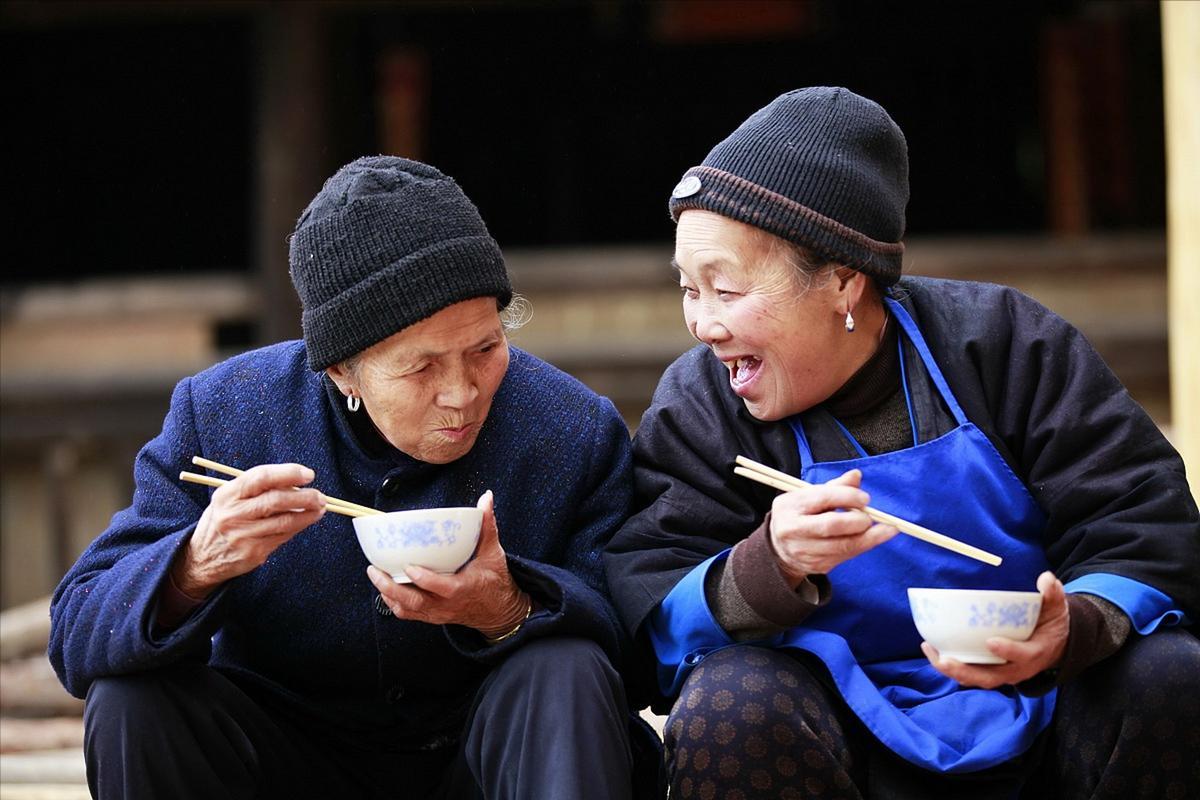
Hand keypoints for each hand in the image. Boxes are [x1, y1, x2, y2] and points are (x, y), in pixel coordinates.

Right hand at [174, 464, 326, 597]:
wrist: (202, 557)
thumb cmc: (225, 519)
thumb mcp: (231, 498)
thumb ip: (258, 489)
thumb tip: (297, 482)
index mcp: (227, 494)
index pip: (261, 477)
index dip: (288, 473)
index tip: (308, 474)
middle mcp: (233, 514)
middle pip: (276, 500)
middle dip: (304, 496)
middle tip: (320, 496)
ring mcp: (243, 535)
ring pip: (284, 521)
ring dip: (308, 514)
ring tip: (320, 508)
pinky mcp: (253, 553)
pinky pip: (283, 536)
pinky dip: (299, 526)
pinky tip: (306, 520)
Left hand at [368, 490, 528, 637]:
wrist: (498, 611)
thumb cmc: (494, 581)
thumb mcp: (492, 553)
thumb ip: (487, 525)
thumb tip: (486, 498)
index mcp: (462, 589)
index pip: (442, 587)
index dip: (424, 579)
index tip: (409, 566)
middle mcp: (447, 605)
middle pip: (415, 602)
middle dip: (391, 587)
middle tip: (375, 570)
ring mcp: (437, 613)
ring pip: (407, 609)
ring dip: (387, 593)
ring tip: (374, 574)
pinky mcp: (431, 616)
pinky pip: (407, 614)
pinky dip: (393, 602)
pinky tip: (384, 588)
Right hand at [768, 469, 897, 586]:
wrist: (780, 548)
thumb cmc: (799, 515)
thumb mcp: (808, 496)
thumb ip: (833, 487)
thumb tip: (856, 476)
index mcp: (789, 505)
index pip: (823, 498)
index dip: (848, 497)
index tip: (865, 498)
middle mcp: (793, 529)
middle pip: (832, 525)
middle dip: (858, 520)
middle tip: (870, 516)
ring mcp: (804, 550)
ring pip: (843, 545)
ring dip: (868, 536)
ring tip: (885, 529)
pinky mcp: (817, 565)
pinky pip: (845, 556)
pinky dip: (863, 546)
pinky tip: (874, 539)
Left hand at [921, 570, 1069, 688]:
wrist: (1054, 646)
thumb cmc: (1051, 624)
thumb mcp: (1056, 609)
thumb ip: (1052, 595)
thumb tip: (1046, 580)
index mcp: (1034, 653)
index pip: (1022, 656)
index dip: (1008, 650)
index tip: (991, 641)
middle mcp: (1016, 669)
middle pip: (990, 677)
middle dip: (965, 671)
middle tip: (944, 660)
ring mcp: (1002, 672)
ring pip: (975, 678)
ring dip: (952, 669)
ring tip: (930, 651)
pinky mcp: (990, 670)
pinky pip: (969, 672)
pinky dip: (951, 664)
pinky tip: (932, 649)